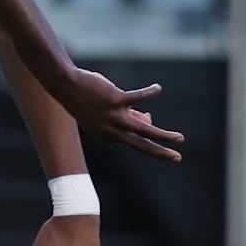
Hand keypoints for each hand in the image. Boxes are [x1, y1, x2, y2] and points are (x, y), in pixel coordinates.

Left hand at [53, 70, 182, 161]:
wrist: (66, 86)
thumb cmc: (88, 99)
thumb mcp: (106, 113)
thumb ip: (128, 117)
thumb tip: (149, 118)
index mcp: (106, 138)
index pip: (133, 134)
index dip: (137, 120)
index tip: (127, 111)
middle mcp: (110, 131)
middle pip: (140, 145)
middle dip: (160, 153)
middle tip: (177, 159)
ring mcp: (113, 117)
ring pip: (144, 129)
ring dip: (164, 136)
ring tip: (179, 139)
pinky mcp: (116, 100)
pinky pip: (139, 97)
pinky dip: (150, 92)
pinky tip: (157, 89)